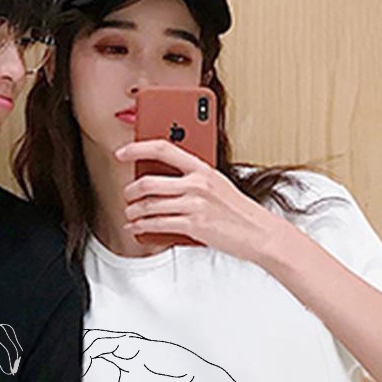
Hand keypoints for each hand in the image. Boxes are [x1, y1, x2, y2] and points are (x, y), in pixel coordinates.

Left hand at [116, 139, 287, 264]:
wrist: (259, 233)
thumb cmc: (238, 210)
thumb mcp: (217, 185)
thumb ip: (192, 178)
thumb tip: (162, 179)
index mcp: (202, 168)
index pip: (163, 149)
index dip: (137, 148)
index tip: (122, 152)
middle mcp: (197, 183)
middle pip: (148, 182)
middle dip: (130, 191)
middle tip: (127, 195)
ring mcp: (194, 205)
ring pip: (148, 205)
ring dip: (132, 211)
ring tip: (130, 214)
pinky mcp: (193, 226)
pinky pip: (155, 224)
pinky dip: (139, 227)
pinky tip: (136, 228)